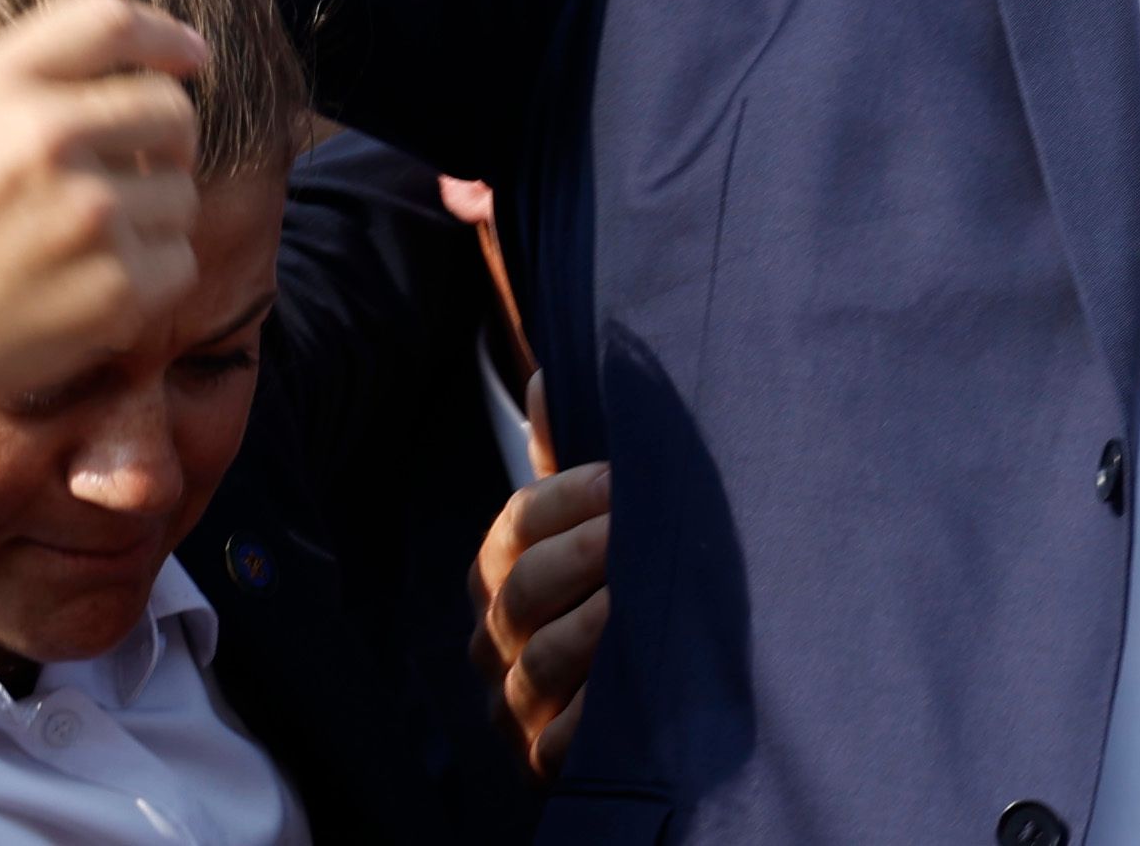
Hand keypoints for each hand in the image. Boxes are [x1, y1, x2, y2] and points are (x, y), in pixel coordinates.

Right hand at [0, 0, 206, 524]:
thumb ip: (47, 72)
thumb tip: (180, 59)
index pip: (109, 20)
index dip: (165, 36)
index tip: (191, 57)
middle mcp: (42, 141)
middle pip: (171, 109)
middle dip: (164, 140)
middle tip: (122, 174)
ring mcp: (85, 217)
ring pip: (182, 192)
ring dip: (148, 216)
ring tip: (75, 243)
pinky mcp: (113, 290)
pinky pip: (179, 259)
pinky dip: (147, 277)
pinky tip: (83, 286)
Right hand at [469, 372, 610, 777]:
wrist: (610, 703)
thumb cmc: (602, 588)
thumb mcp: (584, 527)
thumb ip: (564, 462)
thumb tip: (545, 378)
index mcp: (498, 568)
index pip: (520, 522)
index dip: (572, 496)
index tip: (626, 480)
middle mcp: (494, 634)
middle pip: (525, 589)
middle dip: (586, 557)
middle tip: (639, 535)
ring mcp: (514, 701)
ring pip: (543, 662)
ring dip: (597, 630)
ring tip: (644, 606)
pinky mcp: (541, 761)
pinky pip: (560, 744)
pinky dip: (595, 718)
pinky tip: (636, 692)